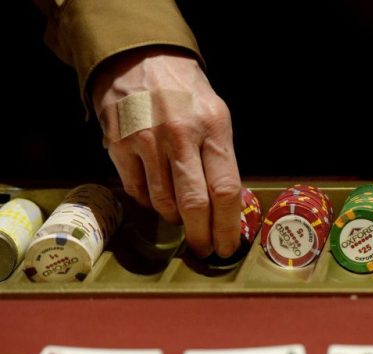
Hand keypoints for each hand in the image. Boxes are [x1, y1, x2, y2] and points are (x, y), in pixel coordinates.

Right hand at [91, 47, 240, 257]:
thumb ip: (221, 158)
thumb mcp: (216, 116)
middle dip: (201, 235)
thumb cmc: (186, 94)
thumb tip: (227, 209)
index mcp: (214, 127)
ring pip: (163, 203)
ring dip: (175, 218)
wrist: (140, 58)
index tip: (227, 247)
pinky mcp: (118, 144)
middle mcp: (181, 135)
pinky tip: (156, 194)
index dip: (227, 226)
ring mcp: (146, 140)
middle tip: (204, 250)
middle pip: (194, 204)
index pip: (226, 190)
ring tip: (182, 216)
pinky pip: (137, 191)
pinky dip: (149, 202)